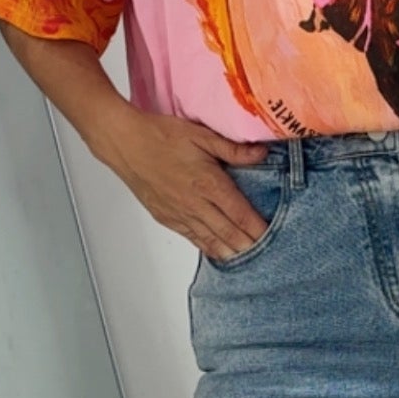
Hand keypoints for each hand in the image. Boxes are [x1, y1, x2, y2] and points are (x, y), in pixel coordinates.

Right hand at [107, 107, 271, 260]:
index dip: (259, 229)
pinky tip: (220, 254)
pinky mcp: (167, 218)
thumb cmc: (160, 135)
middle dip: (250, 246)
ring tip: (250, 262)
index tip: (275, 238)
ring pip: (212, 241)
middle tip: (269, 257)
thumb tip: (262, 153)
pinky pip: (193, 238)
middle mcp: (195, 204)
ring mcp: (179, 214)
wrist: (124, 144)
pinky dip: (209, 248)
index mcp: (208, 183)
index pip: (241, 214)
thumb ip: (233, 149)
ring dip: (231, 253)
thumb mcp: (201, 135)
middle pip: (230, 233)